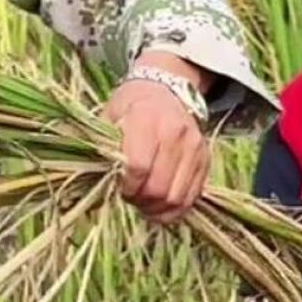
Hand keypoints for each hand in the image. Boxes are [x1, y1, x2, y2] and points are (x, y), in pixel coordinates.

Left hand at [107, 54, 210, 223]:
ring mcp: (194, 147)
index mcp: (146, 118)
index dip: (126, 186)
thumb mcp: (109, 116)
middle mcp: (176, 132)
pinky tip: (159, 206)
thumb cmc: (130, 107)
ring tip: (143, 202)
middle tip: (129, 197)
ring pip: (176, 198)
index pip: (138, 166)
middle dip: (140, 200)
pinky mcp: (205, 160)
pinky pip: (191, 198)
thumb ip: (102, 146)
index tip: (119, 187)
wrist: (165, 91)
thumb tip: (96, 181)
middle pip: (158, 187)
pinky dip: (174, 210)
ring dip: (156, 208)